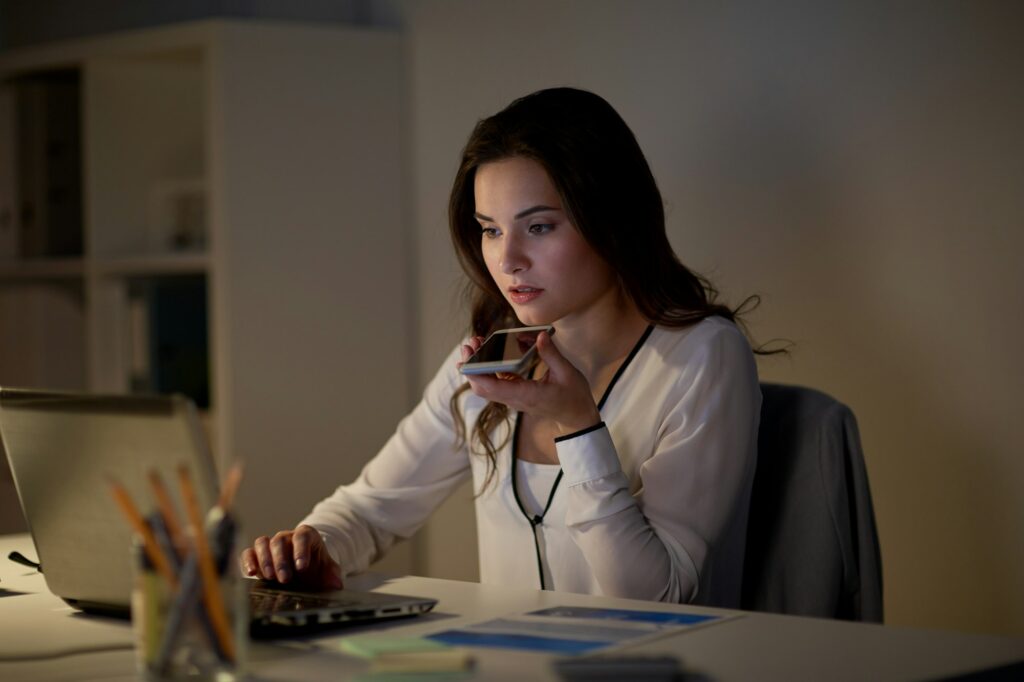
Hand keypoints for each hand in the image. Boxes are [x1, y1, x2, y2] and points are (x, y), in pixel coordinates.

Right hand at [239, 524, 343, 589]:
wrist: (304, 571)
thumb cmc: (316, 567)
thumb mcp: (327, 569)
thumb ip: (332, 574)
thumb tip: (336, 584)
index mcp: (306, 535)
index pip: (302, 536)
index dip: (301, 550)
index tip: (302, 567)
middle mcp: (286, 537)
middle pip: (279, 540)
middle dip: (281, 560)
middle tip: (285, 579)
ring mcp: (271, 545)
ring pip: (262, 542)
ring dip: (265, 560)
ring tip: (270, 577)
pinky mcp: (257, 555)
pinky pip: (249, 552)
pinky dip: (248, 561)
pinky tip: (251, 573)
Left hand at [460, 331, 600, 434]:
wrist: (577, 418)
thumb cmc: (574, 397)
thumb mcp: (567, 372)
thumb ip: (551, 354)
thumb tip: (540, 336)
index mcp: (526, 394)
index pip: (492, 387)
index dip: (475, 372)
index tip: (468, 355)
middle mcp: (515, 399)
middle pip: (482, 387)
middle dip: (471, 366)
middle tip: (471, 343)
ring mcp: (514, 398)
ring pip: (486, 386)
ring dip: (478, 367)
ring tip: (476, 344)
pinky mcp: (516, 395)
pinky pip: (496, 383)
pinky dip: (489, 369)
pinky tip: (489, 352)